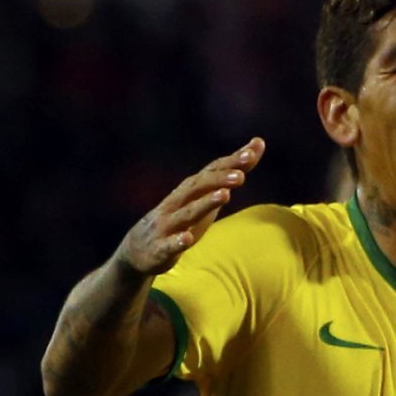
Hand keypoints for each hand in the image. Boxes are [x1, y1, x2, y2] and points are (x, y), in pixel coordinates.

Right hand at [117, 138, 264, 275]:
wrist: (139, 250)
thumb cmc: (180, 219)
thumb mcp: (205, 198)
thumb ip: (229, 177)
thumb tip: (257, 145)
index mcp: (189, 191)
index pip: (211, 171)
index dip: (230, 163)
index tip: (251, 153)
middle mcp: (177, 203)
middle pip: (198, 187)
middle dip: (219, 179)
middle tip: (241, 175)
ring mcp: (167, 225)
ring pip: (187, 213)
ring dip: (205, 203)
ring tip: (225, 195)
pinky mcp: (160, 249)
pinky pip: (169, 245)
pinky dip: (178, 241)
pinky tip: (188, 239)